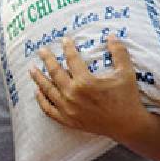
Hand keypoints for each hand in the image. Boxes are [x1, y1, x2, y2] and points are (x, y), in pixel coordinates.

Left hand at [30, 36, 144, 140]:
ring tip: (32, 69)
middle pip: (55, 73)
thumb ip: (119, 52)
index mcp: (85, 82)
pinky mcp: (68, 120)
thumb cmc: (127, 98)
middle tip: (41, 50)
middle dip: (47, 60)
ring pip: (48, 90)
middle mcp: (73, 95)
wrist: (127, 125)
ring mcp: (68, 109)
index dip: (68, 48)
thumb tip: (111, 35)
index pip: (72, 60)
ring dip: (39, 78)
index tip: (65, 40)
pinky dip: (41, 100)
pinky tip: (37, 92)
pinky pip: (49, 110)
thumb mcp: (126, 72)